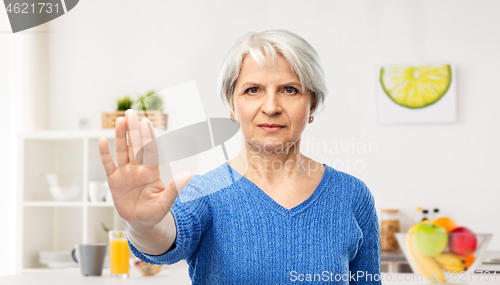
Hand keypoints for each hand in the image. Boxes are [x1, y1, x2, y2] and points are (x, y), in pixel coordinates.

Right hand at [99, 109, 192, 228]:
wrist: (141, 222)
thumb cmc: (155, 211)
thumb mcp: (166, 201)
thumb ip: (175, 188)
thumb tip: (189, 175)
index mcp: (151, 171)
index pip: (149, 150)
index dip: (147, 137)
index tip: (146, 122)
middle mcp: (138, 168)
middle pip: (135, 146)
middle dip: (133, 130)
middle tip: (131, 113)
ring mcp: (125, 173)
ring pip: (122, 151)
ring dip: (120, 137)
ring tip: (119, 121)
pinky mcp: (114, 180)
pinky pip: (109, 164)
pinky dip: (105, 154)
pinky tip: (103, 140)